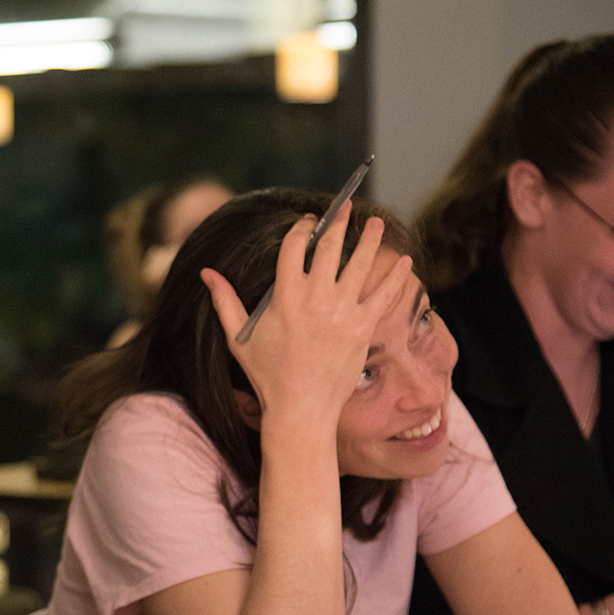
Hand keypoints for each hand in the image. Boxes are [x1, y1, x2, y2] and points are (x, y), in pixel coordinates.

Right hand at [198, 204, 411, 436]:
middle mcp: (315, 298)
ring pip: (360, 264)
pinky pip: (384, 295)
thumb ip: (224, 301)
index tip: (308, 222)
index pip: (295, 247)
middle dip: (339, 221)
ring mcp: (342, 312)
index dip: (302, 228)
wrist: (300, 408)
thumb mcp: (238, 337)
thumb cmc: (267, 375)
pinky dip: (396, 277)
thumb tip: (207, 272)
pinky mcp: (362, 327)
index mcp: (285, 296)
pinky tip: (406, 262)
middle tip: (347, 206)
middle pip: (330, 247)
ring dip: (370, 240)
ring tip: (375, 224)